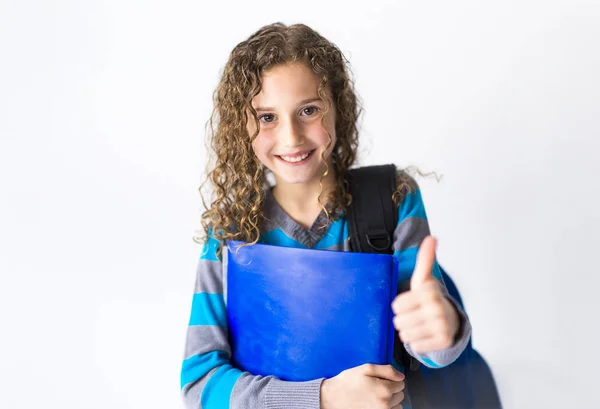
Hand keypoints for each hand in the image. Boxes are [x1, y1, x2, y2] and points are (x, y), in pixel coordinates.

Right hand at [320, 364, 404, 408]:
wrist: (332, 398)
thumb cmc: (347, 383)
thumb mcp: (366, 369)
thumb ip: (387, 370)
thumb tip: (400, 376)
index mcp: (384, 390)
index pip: (401, 383)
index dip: (391, 379)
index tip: (381, 379)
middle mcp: (385, 404)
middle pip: (400, 394)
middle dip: (391, 389)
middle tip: (376, 386)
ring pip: (397, 405)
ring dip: (390, 400)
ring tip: (375, 396)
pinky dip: (386, 408)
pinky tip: (375, 404)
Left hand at [391, 236, 459, 353]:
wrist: (450, 320)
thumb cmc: (430, 299)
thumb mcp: (424, 279)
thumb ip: (425, 259)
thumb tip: (431, 237)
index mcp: (430, 291)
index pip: (396, 306)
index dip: (400, 306)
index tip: (412, 302)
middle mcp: (438, 308)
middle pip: (398, 321)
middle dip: (403, 320)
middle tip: (415, 315)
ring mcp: (442, 326)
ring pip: (406, 335)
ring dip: (409, 332)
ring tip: (419, 325)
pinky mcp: (443, 341)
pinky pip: (416, 346)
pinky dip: (417, 342)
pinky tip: (426, 335)